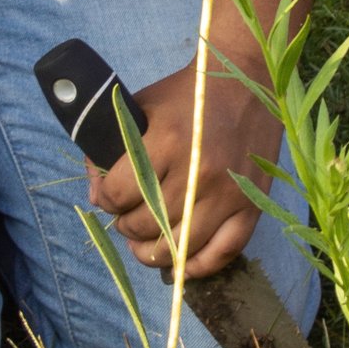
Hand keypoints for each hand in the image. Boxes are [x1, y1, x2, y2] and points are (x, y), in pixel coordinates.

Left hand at [92, 55, 280, 282]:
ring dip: (153, 252)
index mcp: (168, 140)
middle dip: (127, 226)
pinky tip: (179, 262)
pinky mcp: (252, 206)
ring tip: (145, 244)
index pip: (119, 193)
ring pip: (179, 246)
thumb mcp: (140, 108)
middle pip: (146, 223)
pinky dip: (197, 266)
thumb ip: (111, 147)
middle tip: (128, 217)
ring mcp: (228, 193)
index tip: (108, 196)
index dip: (105, 200)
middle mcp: (199, 171)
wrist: (244, 81)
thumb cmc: (186, 95)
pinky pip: (222, 254)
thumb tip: (96, 195)